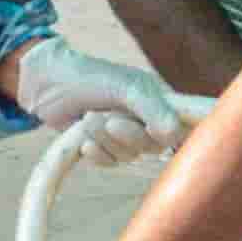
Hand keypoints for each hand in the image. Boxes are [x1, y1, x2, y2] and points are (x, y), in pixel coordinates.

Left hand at [4, 37, 182, 168]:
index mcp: (161, 101)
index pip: (191, 121)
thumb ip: (151, 108)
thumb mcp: (125, 88)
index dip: (193, 132)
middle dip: (129, 136)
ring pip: (131, 155)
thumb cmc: (90, 77)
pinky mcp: (107, 147)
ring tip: (88, 119)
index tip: (176, 135)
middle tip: (108, 120)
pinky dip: (98, 154)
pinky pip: (112, 162)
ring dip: (106, 141)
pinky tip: (84, 142)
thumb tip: (172, 134)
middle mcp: (149, 119)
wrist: (48, 85)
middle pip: (155, 146)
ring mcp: (128, 135)